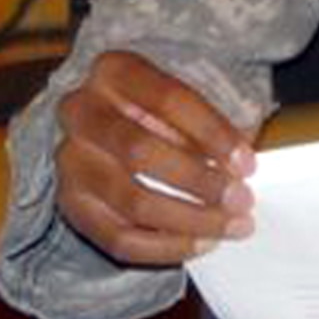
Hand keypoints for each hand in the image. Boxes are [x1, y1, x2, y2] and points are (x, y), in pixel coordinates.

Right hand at [54, 49, 255, 266]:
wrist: (106, 130)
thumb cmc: (157, 114)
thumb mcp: (179, 101)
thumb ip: (207, 127)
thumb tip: (241, 168)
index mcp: (113, 70)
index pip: (166, 98)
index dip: (211, 133)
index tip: (247, 163)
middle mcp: (81, 111)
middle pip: (139, 150)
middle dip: (198, 180)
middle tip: (241, 200)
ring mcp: (70, 160)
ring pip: (131, 201)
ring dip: (189, 220)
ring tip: (228, 226)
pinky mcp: (72, 204)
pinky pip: (119, 238)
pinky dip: (166, 247)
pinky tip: (201, 243)